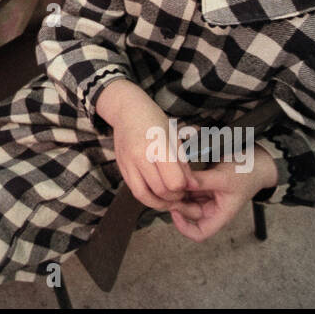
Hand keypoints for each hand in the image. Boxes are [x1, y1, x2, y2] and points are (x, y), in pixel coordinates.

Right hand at [96, 80, 194, 212]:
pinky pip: (135, 191)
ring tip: (170, 199)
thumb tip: (193, 186)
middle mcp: (140, 157)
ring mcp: (128, 163)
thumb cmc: (154, 121)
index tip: (188, 184)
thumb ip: (183, 164)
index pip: (174, 182)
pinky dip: (148, 197)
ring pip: (144, 196)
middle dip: (175, 197)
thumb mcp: (174, 137)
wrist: (126, 110)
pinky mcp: (121, 168)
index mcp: (157, 146)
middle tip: (182, 193)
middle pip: (161, 191)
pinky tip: (157, 194)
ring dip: (160, 203)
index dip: (184, 188)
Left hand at [169, 152, 276, 241]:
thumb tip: (181, 183)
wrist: (254, 160)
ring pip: (185, 199)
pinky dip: (180, 182)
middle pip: (188, 213)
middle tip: (167, 187)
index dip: (184, 228)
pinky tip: (175, 173)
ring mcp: (206, 197)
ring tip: (170, 179)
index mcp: (220, 215)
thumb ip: (202, 182)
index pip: (200, 233)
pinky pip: (186, 187)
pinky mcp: (201, 186)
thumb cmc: (246, 173)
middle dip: (177, 202)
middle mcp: (211, 208)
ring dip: (177, 191)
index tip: (175, 212)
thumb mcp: (224, 178)